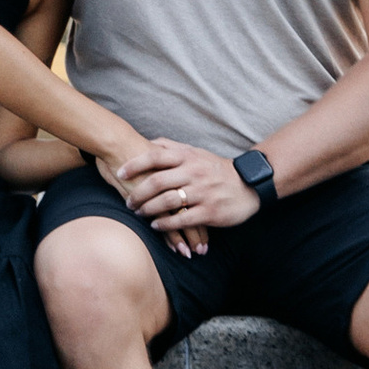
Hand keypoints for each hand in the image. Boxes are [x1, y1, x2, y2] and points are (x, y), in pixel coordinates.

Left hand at [115, 140, 262, 235]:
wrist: (248, 184)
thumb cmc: (215, 168)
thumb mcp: (195, 152)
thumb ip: (171, 147)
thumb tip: (146, 143)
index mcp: (187, 156)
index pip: (155, 156)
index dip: (134, 165)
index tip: (119, 172)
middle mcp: (193, 172)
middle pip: (157, 181)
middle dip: (138, 192)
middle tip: (128, 201)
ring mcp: (202, 192)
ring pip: (168, 201)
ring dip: (149, 209)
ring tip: (139, 214)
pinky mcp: (209, 212)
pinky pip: (182, 219)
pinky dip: (166, 224)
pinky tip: (156, 225)